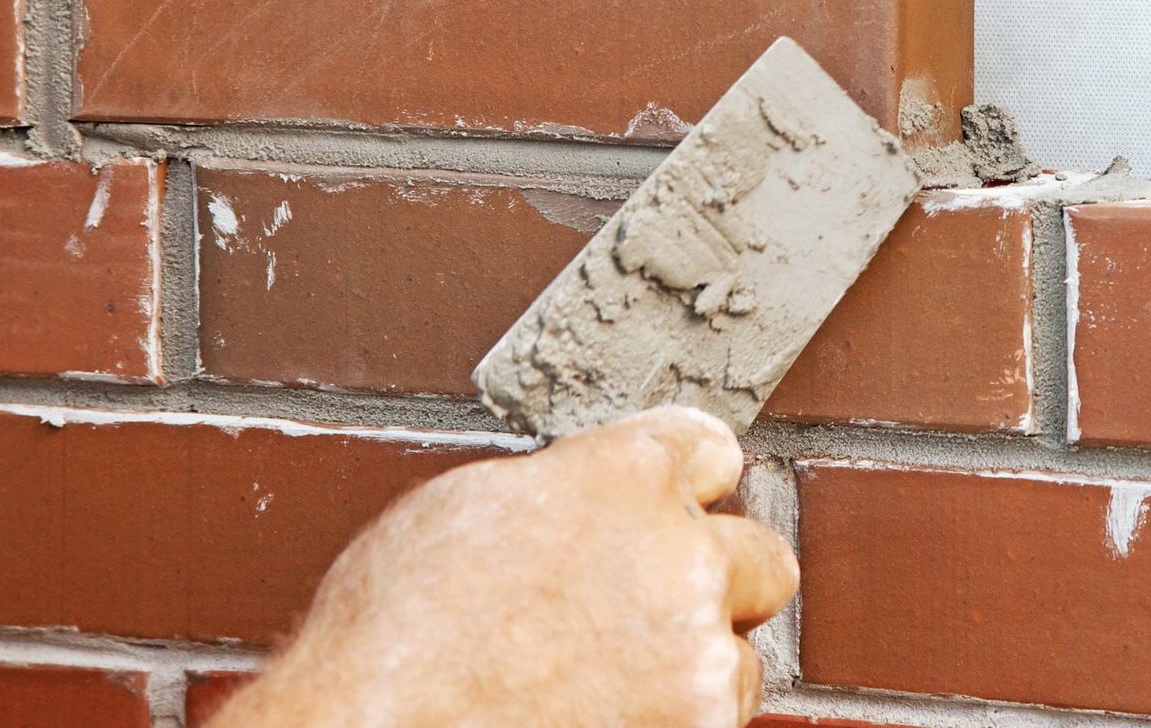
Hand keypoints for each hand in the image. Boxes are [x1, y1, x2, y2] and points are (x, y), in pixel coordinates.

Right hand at [212, 406, 798, 727]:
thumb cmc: (389, 634)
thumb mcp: (468, 507)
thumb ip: (567, 490)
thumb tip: (597, 498)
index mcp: (622, 476)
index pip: (710, 450)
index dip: (682, 485)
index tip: (670, 508)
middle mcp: (678, 556)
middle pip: (761, 555)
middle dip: (714, 581)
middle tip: (648, 610)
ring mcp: (696, 656)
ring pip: (743, 656)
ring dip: (693, 667)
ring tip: (603, 686)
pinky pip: (714, 724)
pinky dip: (669, 726)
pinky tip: (598, 720)